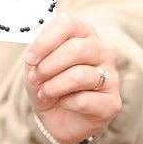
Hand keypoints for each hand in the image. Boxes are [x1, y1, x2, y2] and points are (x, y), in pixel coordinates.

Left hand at [22, 12, 122, 143]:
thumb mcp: (36, 66)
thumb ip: (36, 54)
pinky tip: (64, 104)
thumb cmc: (50, 85)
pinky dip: (66, 103)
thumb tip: (35, 55)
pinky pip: (84, 100)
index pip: (68, 24)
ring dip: (53, 86)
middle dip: (48, 66)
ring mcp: (112, 76)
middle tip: (35, 78)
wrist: (59, 119)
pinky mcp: (112, 103)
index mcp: (85, 34)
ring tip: (44, 92)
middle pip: (76, 49)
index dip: (45, 41)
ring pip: (79, 75)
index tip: (30, 58)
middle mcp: (103, 51)